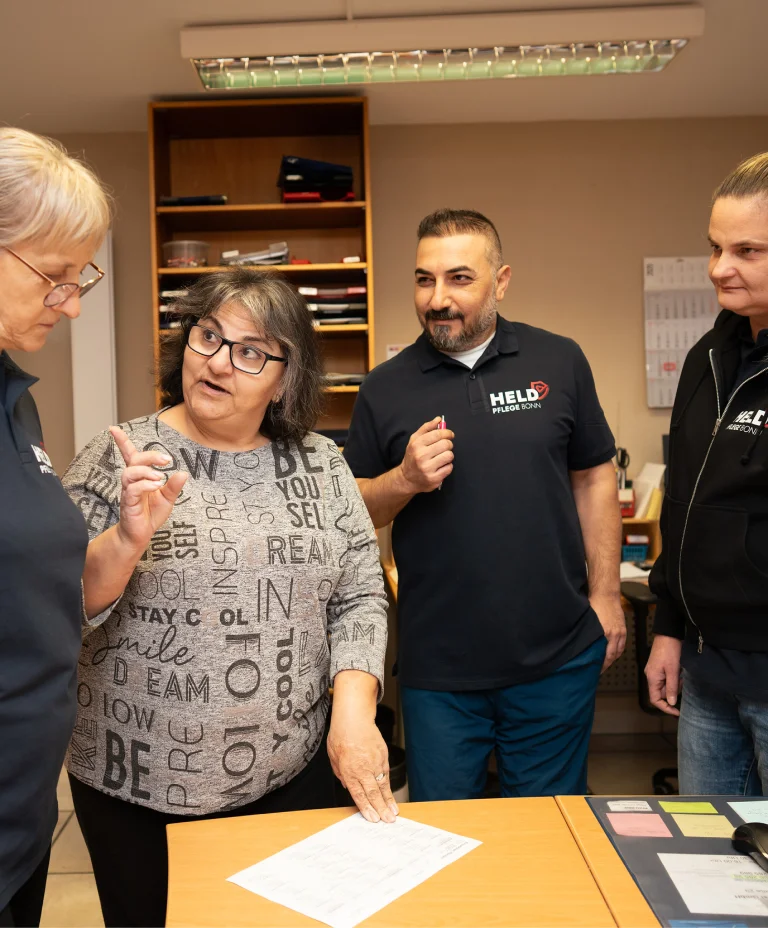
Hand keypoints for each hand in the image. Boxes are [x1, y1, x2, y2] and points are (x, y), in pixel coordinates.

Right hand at [111, 426, 187, 553]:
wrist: (140, 535)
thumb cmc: (150, 514)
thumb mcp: (167, 498)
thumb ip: (173, 486)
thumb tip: (183, 473)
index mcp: (140, 477)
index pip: (130, 455)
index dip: (122, 442)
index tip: (113, 429)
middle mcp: (132, 482)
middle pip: (134, 460)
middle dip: (150, 456)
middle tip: (167, 460)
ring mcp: (128, 492)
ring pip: (130, 473)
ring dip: (146, 471)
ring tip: (160, 477)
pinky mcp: (128, 503)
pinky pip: (133, 489)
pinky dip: (145, 485)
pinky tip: (156, 486)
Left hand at [328, 712, 397, 824]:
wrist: (354, 718)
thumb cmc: (341, 735)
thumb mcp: (333, 757)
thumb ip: (340, 773)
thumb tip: (347, 785)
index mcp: (349, 771)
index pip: (359, 794)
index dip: (366, 808)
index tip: (373, 819)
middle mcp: (363, 768)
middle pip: (373, 793)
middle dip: (381, 809)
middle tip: (387, 821)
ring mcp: (375, 762)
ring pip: (383, 785)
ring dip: (388, 801)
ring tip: (393, 813)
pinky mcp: (383, 755)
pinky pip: (386, 774)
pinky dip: (389, 787)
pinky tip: (391, 796)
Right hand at [398, 417, 453, 493]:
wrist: (407, 478)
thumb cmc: (413, 456)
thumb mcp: (414, 440)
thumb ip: (426, 428)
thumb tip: (438, 419)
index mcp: (416, 444)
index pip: (438, 434)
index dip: (447, 433)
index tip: (450, 434)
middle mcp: (421, 456)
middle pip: (446, 444)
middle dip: (448, 444)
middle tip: (445, 446)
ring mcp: (428, 468)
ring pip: (449, 455)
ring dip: (448, 455)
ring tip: (442, 457)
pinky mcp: (434, 478)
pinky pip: (449, 467)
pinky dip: (447, 466)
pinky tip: (440, 466)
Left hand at [591, 593, 626, 671]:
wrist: (606, 594)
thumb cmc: (594, 605)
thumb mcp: (587, 621)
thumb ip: (587, 634)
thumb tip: (581, 646)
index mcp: (603, 634)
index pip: (602, 656)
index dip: (598, 665)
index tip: (592, 671)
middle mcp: (613, 635)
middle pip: (610, 656)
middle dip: (604, 666)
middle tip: (597, 671)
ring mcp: (620, 633)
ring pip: (617, 652)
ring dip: (611, 660)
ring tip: (604, 665)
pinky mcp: (623, 630)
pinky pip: (622, 645)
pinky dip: (617, 652)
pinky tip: (612, 655)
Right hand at [645, 634, 681, 715]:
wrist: (668, 634)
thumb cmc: (670, 651)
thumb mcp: (673, 671)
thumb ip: (672, 688)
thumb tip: (671, 703)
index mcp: (652, 678)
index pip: (655, 699)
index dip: (665, 708)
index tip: (677, 712)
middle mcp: (651, 676)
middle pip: (662, 693)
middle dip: (674, 692)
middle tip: (683, 684)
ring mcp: (655, 671)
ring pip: (666, 685)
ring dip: (675, 684)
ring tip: (682, 674)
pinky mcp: (659, 666)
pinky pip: (667, 678)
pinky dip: (674, 678)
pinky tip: (680, 671)